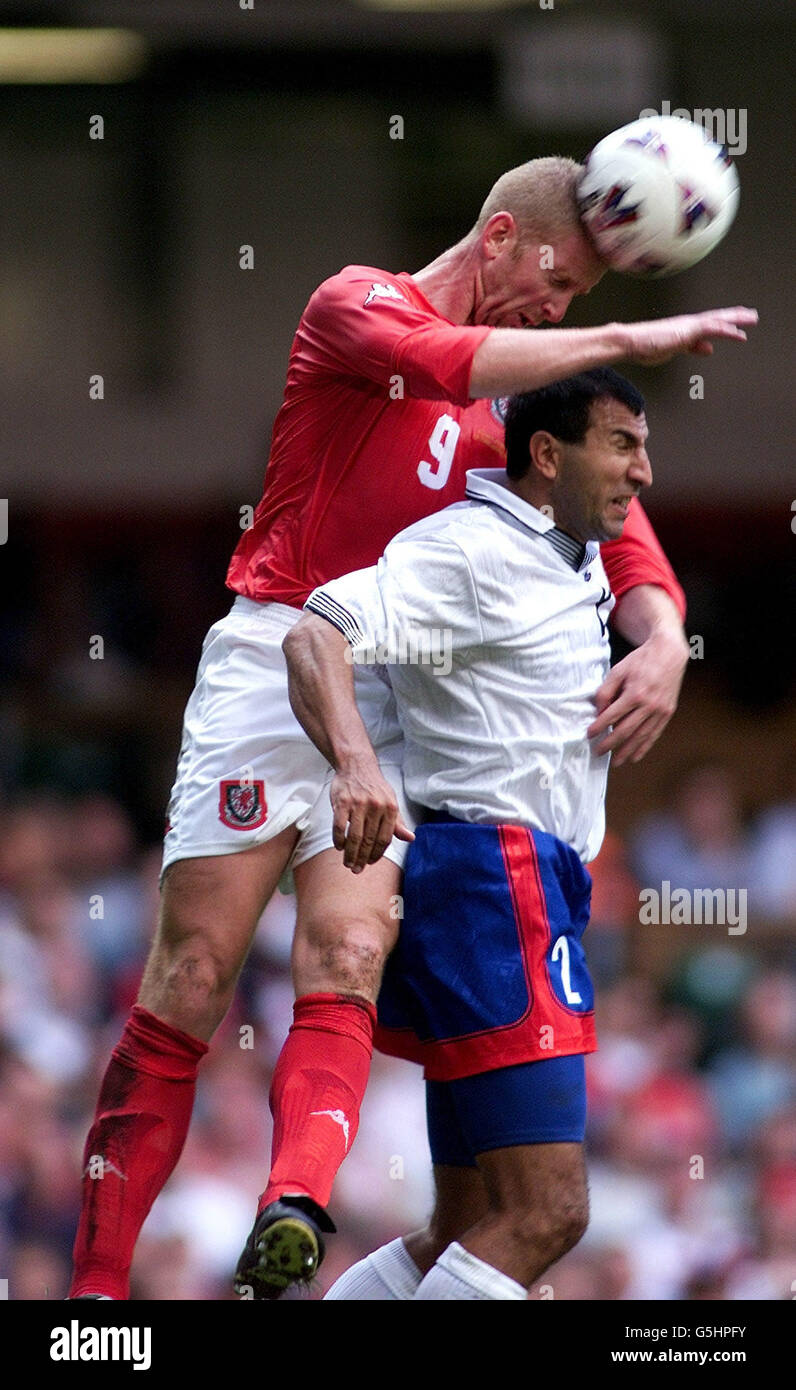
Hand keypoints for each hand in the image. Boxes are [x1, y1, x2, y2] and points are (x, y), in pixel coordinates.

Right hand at [330, 763, 414, 873]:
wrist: (357, 766)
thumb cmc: (375, 787)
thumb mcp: (391, 802)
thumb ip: (398, 823)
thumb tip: (411, 839)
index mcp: (390, 808)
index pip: (384, 839)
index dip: (377, 854)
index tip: (370, 862)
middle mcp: (376, 807)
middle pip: (369, 841)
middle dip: (362, 858)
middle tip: (357, 869)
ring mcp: (358, 804)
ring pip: (354, 836)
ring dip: (350, 853)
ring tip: (348, 863)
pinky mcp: (342, 802)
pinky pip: (340, 826)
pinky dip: (339, 839)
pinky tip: (339, 846)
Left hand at [588, 626, 688, 764]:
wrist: (669, 653)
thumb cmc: (641, 660)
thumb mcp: (618, 671)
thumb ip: (606, 691)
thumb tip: (599, 711)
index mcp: (635, 693)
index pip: (612, 716)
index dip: (599, 727)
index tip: (589, 734)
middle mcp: (649, 705)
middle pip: (626, 730)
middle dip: (610, 744)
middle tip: (598, 752)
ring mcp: (660, 710)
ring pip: (641, 736)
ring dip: (627, 751)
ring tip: (616, 762)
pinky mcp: (667, 712)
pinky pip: (655, 734)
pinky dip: (644, 746)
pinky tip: (635, 756)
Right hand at [622, 306, 756, 364]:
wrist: (630, 342)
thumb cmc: (644, 347)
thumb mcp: (673, 350)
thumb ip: (692, 348)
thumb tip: (709, 349)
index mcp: (684, 329)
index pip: (709, 325)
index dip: (724, 323)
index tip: (737, 323)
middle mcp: (689, 324)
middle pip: (717, 319)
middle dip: (735, 317)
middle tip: (752, 316)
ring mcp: (688, 326)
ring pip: (717, 320)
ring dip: (736, 320)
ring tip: (751, 319)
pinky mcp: (687, 330)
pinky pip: (710, 329)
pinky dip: (725, 330)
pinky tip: (737, 332)